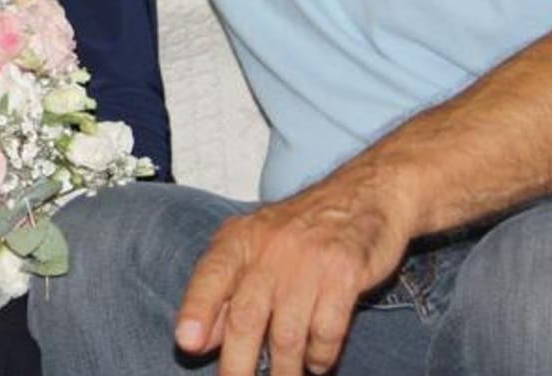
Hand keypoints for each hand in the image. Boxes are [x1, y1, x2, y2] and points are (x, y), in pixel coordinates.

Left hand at [175, 165, 414, 375]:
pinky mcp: (345, 274)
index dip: (196, 311)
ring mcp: (309, 261)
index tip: (187, 343)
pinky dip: (320, 355)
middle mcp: (270, 248)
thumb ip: (226, 289)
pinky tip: (318, 362)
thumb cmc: (302, 229)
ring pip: (287, 334)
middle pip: (247, 317)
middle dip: (238, 364)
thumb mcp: (255, 245)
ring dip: (284, 368)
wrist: (365, 194)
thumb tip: (198, 339)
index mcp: (240, 239)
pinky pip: (327, 330)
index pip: (210, 276)